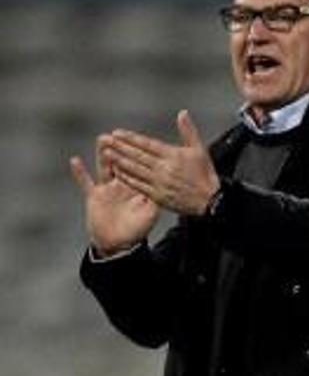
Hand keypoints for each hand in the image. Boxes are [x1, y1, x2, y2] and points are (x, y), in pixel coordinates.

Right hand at [71, 135, 159, 255]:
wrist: (119, 243)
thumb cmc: (138, 228)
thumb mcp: (151, 211)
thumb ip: (156, 197)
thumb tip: (167, 185)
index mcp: (138, 183)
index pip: (138, 164)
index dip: (137, 152)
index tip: (137, 137)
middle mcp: (122, 182)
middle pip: (121, 161)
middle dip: (120, 148)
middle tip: (117, 133)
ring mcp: (107, 188)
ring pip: (105, 167)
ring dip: (103, 154)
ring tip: (102, 138)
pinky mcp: (94, 196)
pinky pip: (85, 182)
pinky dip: (80, 172)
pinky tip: (75, 160)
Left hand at [102, 110, 219, 216]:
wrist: (209, 200)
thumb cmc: (204, 174)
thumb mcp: (200, 149)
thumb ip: (188, 131)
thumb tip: (182, 113)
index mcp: (173, 155)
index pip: (147, 144)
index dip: (131, 138)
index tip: (117, 133)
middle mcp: (164, 168)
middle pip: (137, 155)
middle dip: (120, 147)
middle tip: (105, 140)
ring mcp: (159, 182)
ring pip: (135, 169)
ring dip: (119, 161)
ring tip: (107, 153)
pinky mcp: (156, 195)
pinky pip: (137, 185)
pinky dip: (126, 177)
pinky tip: (117, 172)